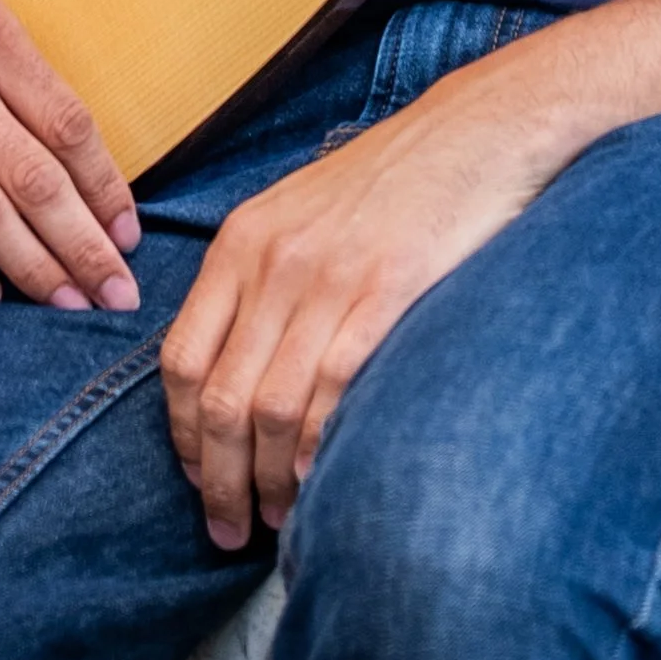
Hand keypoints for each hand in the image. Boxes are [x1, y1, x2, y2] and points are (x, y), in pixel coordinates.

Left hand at [161, 60, 563, 544]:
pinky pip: (333, 390)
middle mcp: (273, 261)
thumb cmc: (394, 181)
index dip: (182, 435)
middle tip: (227, 530)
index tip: (197, 479)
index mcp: (243, 241)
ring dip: (267, 481)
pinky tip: (323, 482)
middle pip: (219, 398)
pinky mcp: (388, 290)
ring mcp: (329, 277)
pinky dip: (320, 449)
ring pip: (270, 408)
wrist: (479, 129)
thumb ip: (261, 279)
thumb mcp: (302, 213)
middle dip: (216, 480)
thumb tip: (236, 370)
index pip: (181, 359)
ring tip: (277, 521)